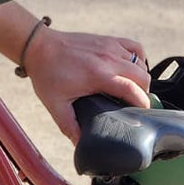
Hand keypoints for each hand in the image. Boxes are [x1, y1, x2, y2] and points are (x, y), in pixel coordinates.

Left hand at [23, 25, 150, 142]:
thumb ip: (69, 126)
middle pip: (142, 76)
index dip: (143, 103)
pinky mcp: (108, 39)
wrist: (39, 47)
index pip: (132, 90)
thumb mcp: (55, 105)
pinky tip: (132, 68)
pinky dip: (139, 58)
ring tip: (133, 89)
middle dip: (144, 92)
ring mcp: (110, 46)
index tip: (143, 113)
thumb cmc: (47, 75)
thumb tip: (80, 144)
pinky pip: (135, 47)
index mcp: (98, 75)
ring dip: (141, 77)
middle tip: (135, 104)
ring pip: (140, 62)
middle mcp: (108, 59)